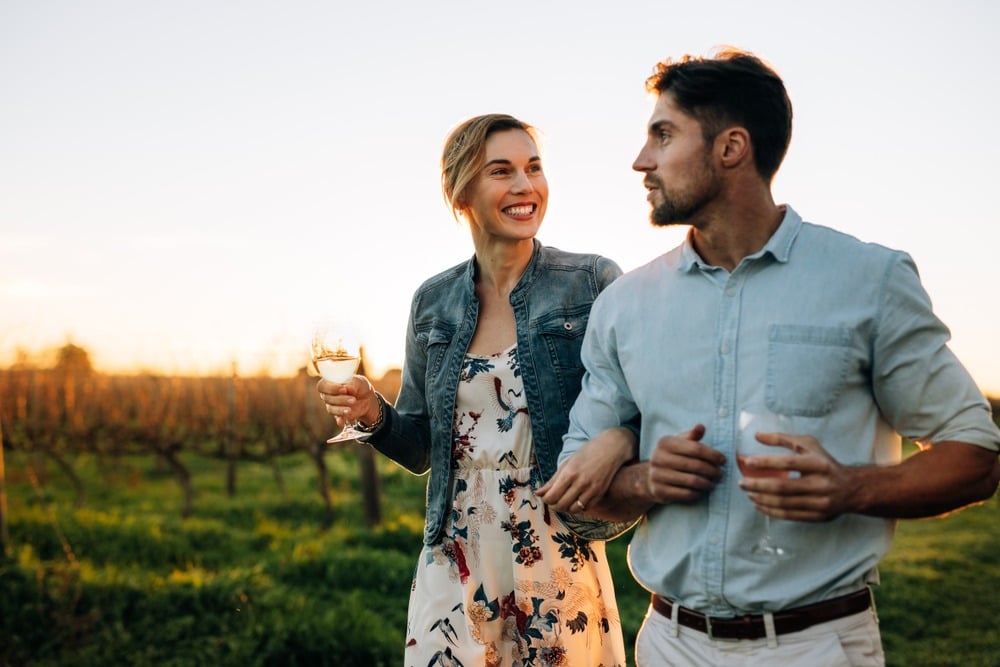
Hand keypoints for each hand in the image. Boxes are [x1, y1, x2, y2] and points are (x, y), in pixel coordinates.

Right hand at [317, 376, 378, 427]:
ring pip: (331, 409)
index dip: (331, 388)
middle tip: (353, 399)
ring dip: (341, 409)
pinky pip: (337, 419)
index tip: (344, 389)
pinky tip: (342, 422)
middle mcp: (328, 395)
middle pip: (327, 398)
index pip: (322, 386)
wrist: (366, 398)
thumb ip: (351, 384)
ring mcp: (332, 406)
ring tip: (351, 409)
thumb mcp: (358, 381)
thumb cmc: (359, 386)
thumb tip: (347, 388)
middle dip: (340, 399)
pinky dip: (340, 420)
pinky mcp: (339, 415)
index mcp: (329, 383)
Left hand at [538, 426, 636, 512]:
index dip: (546, 500)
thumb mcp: (568, 462)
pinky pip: (586, 508)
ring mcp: (592, 489)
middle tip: (554, 501)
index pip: (552, 496)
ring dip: (566, 508)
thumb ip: (553, 480)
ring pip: (573, 509)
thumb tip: (538, 493)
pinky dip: (578, 507)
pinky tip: (576, 500)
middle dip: (554, 505)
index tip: (546, 497)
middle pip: (561, 505)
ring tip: (564, 501)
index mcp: (569, 473)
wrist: (612, 447)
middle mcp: (580, 483)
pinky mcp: (600, 493)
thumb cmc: (588, 452)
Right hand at [647, 424, 725, 502]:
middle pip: (695, 465)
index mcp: (665, 443)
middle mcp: (658, 458)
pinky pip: (685, 494)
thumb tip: (701, 427)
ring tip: (713, 482)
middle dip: (712, 470)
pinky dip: (698, 493)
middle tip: (720, 473)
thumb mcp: (679, 443)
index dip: (713, 455)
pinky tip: (702, 490)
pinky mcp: (659, 491)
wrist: (649, 476)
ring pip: (692, 481)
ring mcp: (657, 475)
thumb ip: (692, 436)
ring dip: (707, 483)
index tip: (723, 460)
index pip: (696, 448)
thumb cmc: (671, 456)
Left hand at [737, 430, 851, 521]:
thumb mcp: (808, 445)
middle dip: (757, 485)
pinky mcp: (817, 516)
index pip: (788, 462)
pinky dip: (770, 511)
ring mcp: (820, 503)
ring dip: (761, 499)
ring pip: (783, 503)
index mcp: (818, 464)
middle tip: (741, 483)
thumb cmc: (824, 463)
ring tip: (748, 493)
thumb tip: (756, 436)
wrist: (852, 489)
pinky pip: (788, 515)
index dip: (766, 462)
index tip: (748, 461)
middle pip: (782, 487)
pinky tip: (758, 504)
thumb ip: (782, 439)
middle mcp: (821, 484)